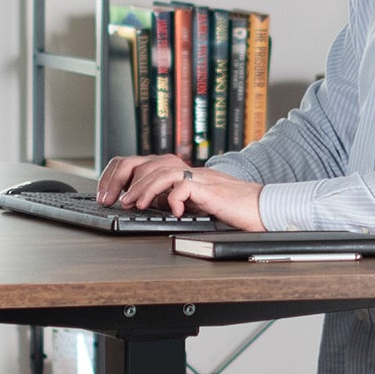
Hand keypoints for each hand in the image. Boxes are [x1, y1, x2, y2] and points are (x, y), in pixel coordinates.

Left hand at [97, 155, 264, 230]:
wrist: (264, 209)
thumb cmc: (235, 210)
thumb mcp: (197, 205)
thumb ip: (176, 200)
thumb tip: (151, 205)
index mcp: (183, 174)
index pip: (144, 164)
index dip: (122, 176)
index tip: (110, 195)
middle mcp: (189, 171)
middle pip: (147, 162)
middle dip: (124, 180)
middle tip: (112, 200)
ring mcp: (200, 178)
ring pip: (162, 171)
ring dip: (143, 188)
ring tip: (133, 204)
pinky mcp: (211, 189)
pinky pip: (185, 186)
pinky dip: (174, 198)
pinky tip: (172, 211)